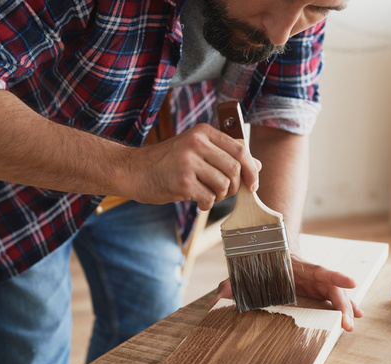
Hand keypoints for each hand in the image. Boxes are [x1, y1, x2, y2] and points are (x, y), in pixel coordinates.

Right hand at [126, 123, 261, 209]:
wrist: (133, 170)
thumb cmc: (167, 162)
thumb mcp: (196, 150)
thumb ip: (225, 155)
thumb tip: (257, 166)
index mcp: (203, 132)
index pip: (240, 149)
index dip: (252, 169)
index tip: (253, 184)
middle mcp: (197, 143)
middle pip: (235, 169)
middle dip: (235, 186)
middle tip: (224, 192)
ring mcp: (188, 162)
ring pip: (224, 185)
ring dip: (220, 196)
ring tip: (207, 194)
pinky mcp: (182, 181)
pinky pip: (209, 198)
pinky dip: (207, 204)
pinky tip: (197, 201)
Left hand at [211, 253, 362, 331]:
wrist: (266, 248)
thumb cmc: (257, 261)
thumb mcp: (243, 272)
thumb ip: (231, 284)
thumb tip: (216, 299)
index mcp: (296, 266)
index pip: (319, 270)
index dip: (335, 276)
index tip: (352, 282)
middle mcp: (309, 274)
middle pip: (331, 288)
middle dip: (342, 304)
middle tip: (347, 323)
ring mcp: (314, 281)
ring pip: (334, 294)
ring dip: (345, 308)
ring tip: (351, 325)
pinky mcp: (314, 289)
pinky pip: (331, 298)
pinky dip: (343, 307)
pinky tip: (354, 318)